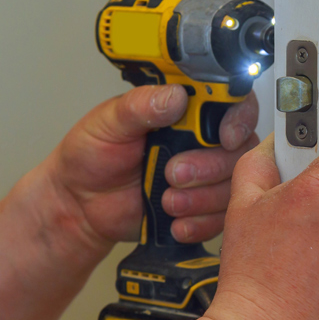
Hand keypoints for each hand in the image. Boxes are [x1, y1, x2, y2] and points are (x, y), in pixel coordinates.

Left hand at [43, 84, 258, 249]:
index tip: (224, 137)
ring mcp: (205, 175)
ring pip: (233, 186)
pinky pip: (221, 218)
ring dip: (203, 198)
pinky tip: (175, 222)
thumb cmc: (91, 155)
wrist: (79, 204)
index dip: (238, 119)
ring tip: (167, 201)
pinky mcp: (202, 207)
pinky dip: (200, 223)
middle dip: (209, 167)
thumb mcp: (108, 122)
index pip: (233, 103)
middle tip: (173, 173)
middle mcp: (202, 140)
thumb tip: (175, 96)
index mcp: (185, 110)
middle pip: (239, 150)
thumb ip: (141, 106)